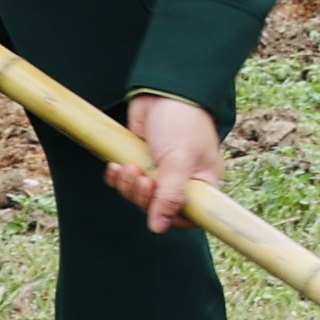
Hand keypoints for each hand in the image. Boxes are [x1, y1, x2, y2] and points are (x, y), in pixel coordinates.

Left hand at [107, 93, 226, 233]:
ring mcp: (160, 172)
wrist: (163, 92)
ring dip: (129, 186)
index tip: (156, 208)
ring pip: (138, 196)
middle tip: (142, 179)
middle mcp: (182, 181)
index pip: (189, 216)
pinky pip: (125, 182)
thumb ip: (170, 195)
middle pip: (158, 208)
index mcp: (202, 183)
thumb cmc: (182, 123)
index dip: (170, 217)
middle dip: (143, 197)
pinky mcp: (140, 162)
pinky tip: (116, 166)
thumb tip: (158, 227)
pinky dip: (118, 178)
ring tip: (128, 167)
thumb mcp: (179, 160)